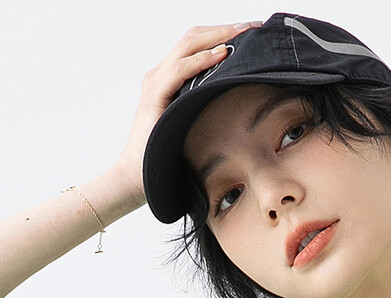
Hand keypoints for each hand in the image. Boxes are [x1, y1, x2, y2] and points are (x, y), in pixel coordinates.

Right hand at [112, 22, 262, 204]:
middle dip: (226, 28)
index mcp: (170, 78)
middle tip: (254, 26)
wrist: (136, 178)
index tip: (251, 33)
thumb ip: (207, 107)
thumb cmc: (165, 157)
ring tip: (244, 33)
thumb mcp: (192, 126)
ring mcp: (155, 83)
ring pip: (188, 45)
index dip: (224, 34)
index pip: (198, 44)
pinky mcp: (153, 96)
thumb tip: (240, 104)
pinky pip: (179, 70)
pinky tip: (222, 55)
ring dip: (219, 36)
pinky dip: (201, 60)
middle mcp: (160, 74)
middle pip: (194, 37)